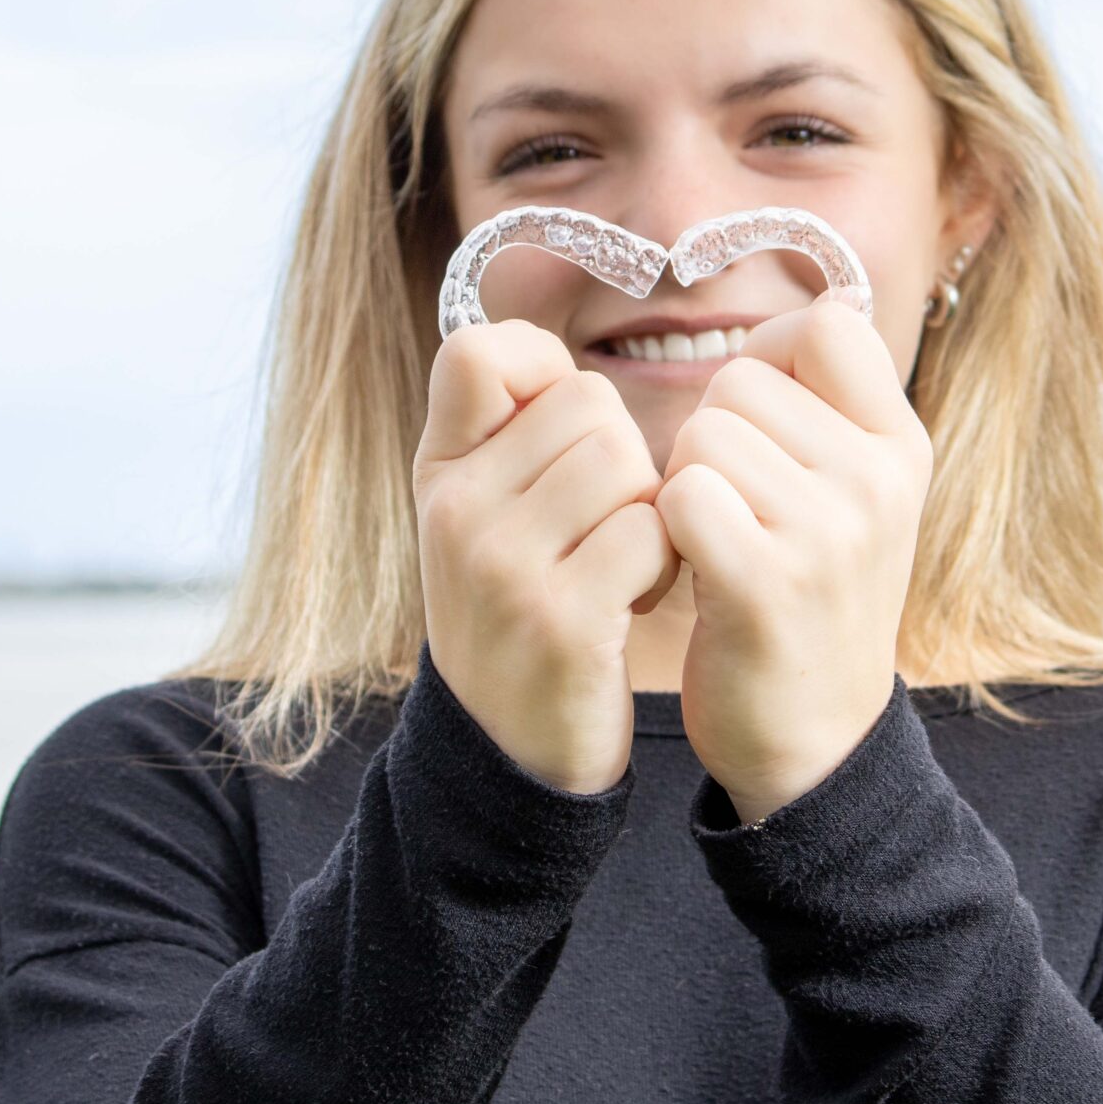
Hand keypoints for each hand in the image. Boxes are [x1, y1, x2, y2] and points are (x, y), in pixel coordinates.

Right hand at [413, 319, 680, 792]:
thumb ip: (506, 432)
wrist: (512, 752)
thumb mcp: (480, 515)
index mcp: (439, 473)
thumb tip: (545, 351)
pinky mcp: (562, 621)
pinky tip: (632, 601)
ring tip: (617, 566)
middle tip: (601, 530)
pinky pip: (651, 532)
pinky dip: (663, 564)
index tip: (557, 436)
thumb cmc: (520, 611)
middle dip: (624, 461)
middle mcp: (457, 511)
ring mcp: (504, 567)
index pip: (480, 351)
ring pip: (628, 463)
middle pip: (591, 404)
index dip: (542, 371)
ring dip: (650, 513)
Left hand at [654, 293, 933, 823]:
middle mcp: (877, 481)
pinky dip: (666, 529)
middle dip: (712, 437)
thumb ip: (836, 405)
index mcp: (901, 448)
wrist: (814, 743)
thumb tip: (829, 298)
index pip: (826, 326)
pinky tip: (694, 573)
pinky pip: (680, 494)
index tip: (759, 423)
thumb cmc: (811, 601)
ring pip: (701, 435)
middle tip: (736, 514)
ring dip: (684, 486)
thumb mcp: (856, 496)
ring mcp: (830, 533)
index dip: (769, 357)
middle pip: (741, 381)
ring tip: (718, 546)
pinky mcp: (767, 582)